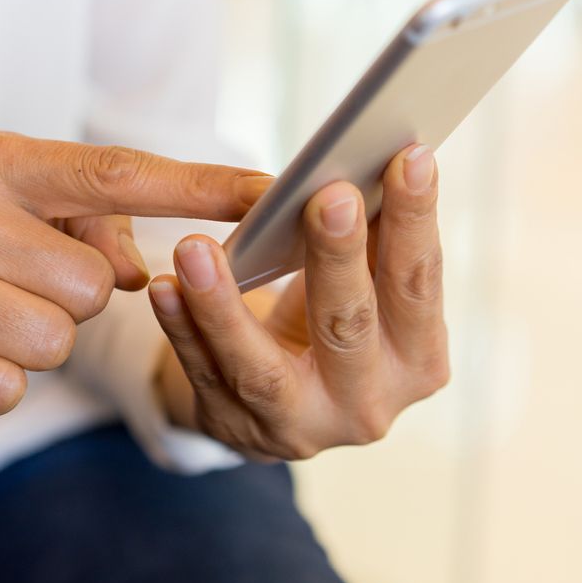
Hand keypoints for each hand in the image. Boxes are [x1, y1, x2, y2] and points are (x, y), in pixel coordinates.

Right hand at [0, 127, 267, 479]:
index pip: (115, 172)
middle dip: (69, 301)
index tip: (271, 193)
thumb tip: (140, 272)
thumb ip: (79, 224)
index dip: (200, 186)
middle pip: (92, 282)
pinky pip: (3, 387)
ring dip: (29, 346)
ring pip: (54, 339)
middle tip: (7, 288)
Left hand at [148, 145, 448, 459]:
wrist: (285, 403)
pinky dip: (181, 327)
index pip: (418, 283)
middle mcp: (367, 404)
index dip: (416, 221)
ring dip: (223, 304)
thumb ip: (374, 245)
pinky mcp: (235, 425)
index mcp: (418, 362)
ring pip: (260, 366)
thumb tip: (371, 163)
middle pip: (349, 325)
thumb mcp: (368, 293)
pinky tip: (163, 288)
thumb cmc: (334, 324)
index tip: (409, 157)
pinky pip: (203, 370)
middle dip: (338, 257)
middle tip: (327, 195)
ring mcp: (298, 425)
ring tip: (195, 248)